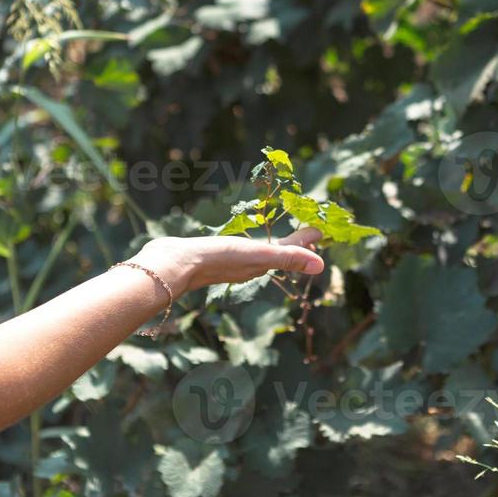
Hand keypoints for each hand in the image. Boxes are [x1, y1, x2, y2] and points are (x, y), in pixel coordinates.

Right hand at [130, 228, 324, 295]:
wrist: (174, 264)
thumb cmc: (216, 258)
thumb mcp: (257, 255)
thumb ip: (288, 257)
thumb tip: (321, 266)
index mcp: (262, 264)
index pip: (293, 252)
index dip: (308, 241)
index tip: (324, 230)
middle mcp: (250, 265)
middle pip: (280, 253)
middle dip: (297, 244)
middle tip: (311, 232)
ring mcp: (233, 261)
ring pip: (262, 253)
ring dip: (277, 245)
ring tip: (285, 236)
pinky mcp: (216, 255)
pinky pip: (243, 248)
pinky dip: (254, 242)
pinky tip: (246, 239)